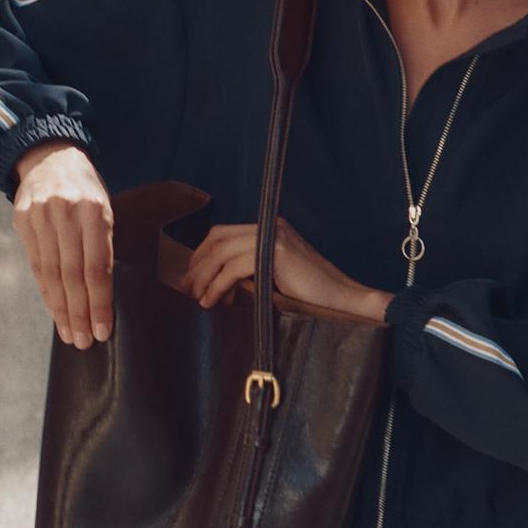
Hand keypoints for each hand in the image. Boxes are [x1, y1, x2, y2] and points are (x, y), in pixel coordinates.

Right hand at [12, 142, 113, 347]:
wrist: (50, 157)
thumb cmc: (85, 190)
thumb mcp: (105, 209)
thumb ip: (102, 246)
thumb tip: (102, 296)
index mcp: (94, 211)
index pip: (97, 267)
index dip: (100, 302)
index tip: (103, 330)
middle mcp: (65, 214)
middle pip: (73, 275)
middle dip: (80, 312)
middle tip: (85, 341)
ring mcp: (40, 217)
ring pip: (52, 274)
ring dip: (61, 309)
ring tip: (70, 334)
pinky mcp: (22, 222)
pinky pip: (36, 265)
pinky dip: (46, 292)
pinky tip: (55, 311)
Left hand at [180, 218, 388, 325]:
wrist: (342, 299)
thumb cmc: (310, 296)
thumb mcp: (272, 278)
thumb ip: (247, 272)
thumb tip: (212, 283)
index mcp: (269, 228)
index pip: (222, 234)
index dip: (201, 255)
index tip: (190, 279)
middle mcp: (269, 226)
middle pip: (217, 238)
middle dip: (196, 265)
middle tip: (185, 290)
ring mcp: (272, 237)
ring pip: (221, 252)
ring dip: (203, 277)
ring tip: (197, 299)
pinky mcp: (274, 253)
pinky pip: (232, 267)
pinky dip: (217, 285)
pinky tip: (213, 301)